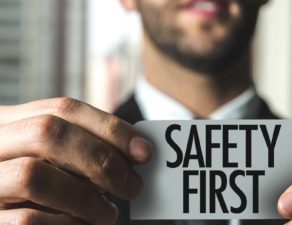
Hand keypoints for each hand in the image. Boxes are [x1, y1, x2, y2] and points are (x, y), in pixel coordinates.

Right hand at [0, 98, 151, 224]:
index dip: (110, 128)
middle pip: (48, 132)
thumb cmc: (33, 189)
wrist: (7, 216)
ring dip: (85, 197)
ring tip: (108, 214)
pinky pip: (27, 219)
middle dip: (100, 159)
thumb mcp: (50, 158)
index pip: (63, 109)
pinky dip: (65, 223)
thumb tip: (136, 152)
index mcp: (10, 123)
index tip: (143, 151)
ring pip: (33, 176)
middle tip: (132, 185)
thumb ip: (80, 149)